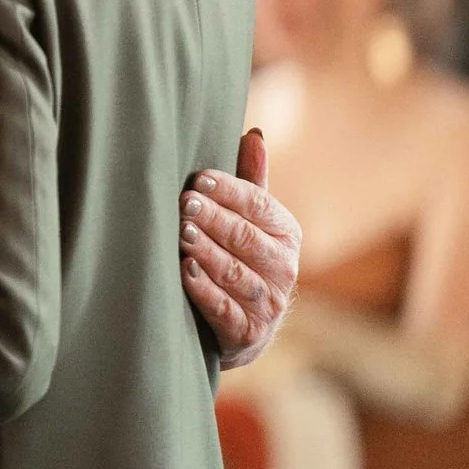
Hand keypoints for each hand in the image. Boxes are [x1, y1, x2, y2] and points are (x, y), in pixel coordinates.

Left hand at [181, 129, 302, 371]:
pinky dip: (205, 291)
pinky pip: (225, 309)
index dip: (229, 191)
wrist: (244, 328)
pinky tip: (185, 272)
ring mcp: (268, 304)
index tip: (198, 179)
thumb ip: (251, 182)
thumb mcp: (252, 221)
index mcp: (286, 235)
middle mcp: (284, 269)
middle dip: (214, 219)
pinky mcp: (248, 333)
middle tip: (184, 204)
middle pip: (247, 238)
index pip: (260, 206)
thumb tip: (253, 135)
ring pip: (236, 273)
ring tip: (182, 233)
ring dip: (207, 252)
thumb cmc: (241, 258)